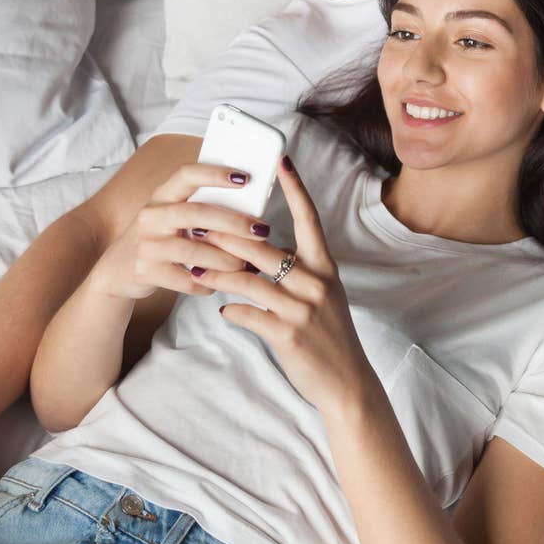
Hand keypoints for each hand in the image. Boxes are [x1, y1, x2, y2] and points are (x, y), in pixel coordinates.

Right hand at [89, 162, 271, 300]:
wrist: (117, 271)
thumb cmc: (159, 238)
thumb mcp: (171, 215)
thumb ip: (200, 208)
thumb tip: (251, 208)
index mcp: (162, 195)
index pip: (187, 174)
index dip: (215, 174)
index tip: (245, 177)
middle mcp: (152, 216)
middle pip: (196, 213)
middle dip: (233, 222)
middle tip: (261, 230)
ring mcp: (146, 244)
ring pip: (193, 250)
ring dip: (225, 259)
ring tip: (246, 265)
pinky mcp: (146, 271)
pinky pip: (185, 279)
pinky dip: (206, 284)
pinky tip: (219, 284)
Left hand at [190, 158, 375, 417]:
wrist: (347, 383)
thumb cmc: (329, 335)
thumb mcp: (322, 296)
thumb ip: (296, 273)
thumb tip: (259, 255)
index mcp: (325, 267)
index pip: (310, 219)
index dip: (296, 189)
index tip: (282, 161)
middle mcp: (316, 282)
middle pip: (264, 248)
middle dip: (227, 235)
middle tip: (198, 225)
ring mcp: (303, 309)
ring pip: (249, 280)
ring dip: (217, 273)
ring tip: (196, 268)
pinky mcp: (288, 335)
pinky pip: (249, 315)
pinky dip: (232, 312)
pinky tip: (222, 311)